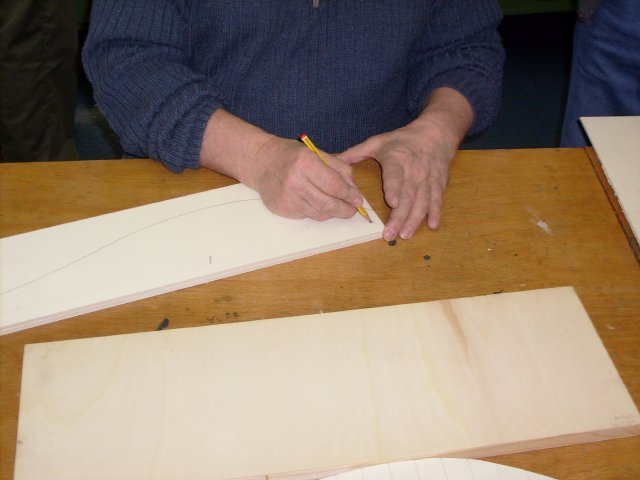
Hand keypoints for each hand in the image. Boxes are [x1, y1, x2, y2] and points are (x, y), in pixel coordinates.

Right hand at [199, 109, 363, 220]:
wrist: (260, 162)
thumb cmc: (290, 155)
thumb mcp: (315, 153)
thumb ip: (338, 168)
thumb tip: (354, 189)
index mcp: (305, 163)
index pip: (334, 185)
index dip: (350, 195)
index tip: (358, 199)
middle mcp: (295, 182)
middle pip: (328, 204)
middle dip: (345, 209)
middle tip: (353, 209)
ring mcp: (287, 198)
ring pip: (319, 214)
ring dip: (332, 212)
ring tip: (338, 207)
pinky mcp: (282, 210)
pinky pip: (307, 216)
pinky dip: (316, 212)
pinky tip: (315, 202)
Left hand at [339, 87, 472, 240]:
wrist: (435, 134)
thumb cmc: (403, 140)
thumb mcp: (378, 142)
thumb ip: (356, 153)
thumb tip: (332, 160)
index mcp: (397, 160)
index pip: (396, 176)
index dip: (395, 189)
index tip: (393, 203)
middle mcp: (414, 171)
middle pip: (408, 196)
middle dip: (400, 217)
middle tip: (390, 233)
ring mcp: (428, 179)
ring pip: (423, 202)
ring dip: (414, 220)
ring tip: (405, 235)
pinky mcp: (439, 184)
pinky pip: (437, 200)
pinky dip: (435, 213)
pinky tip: (432, 225)